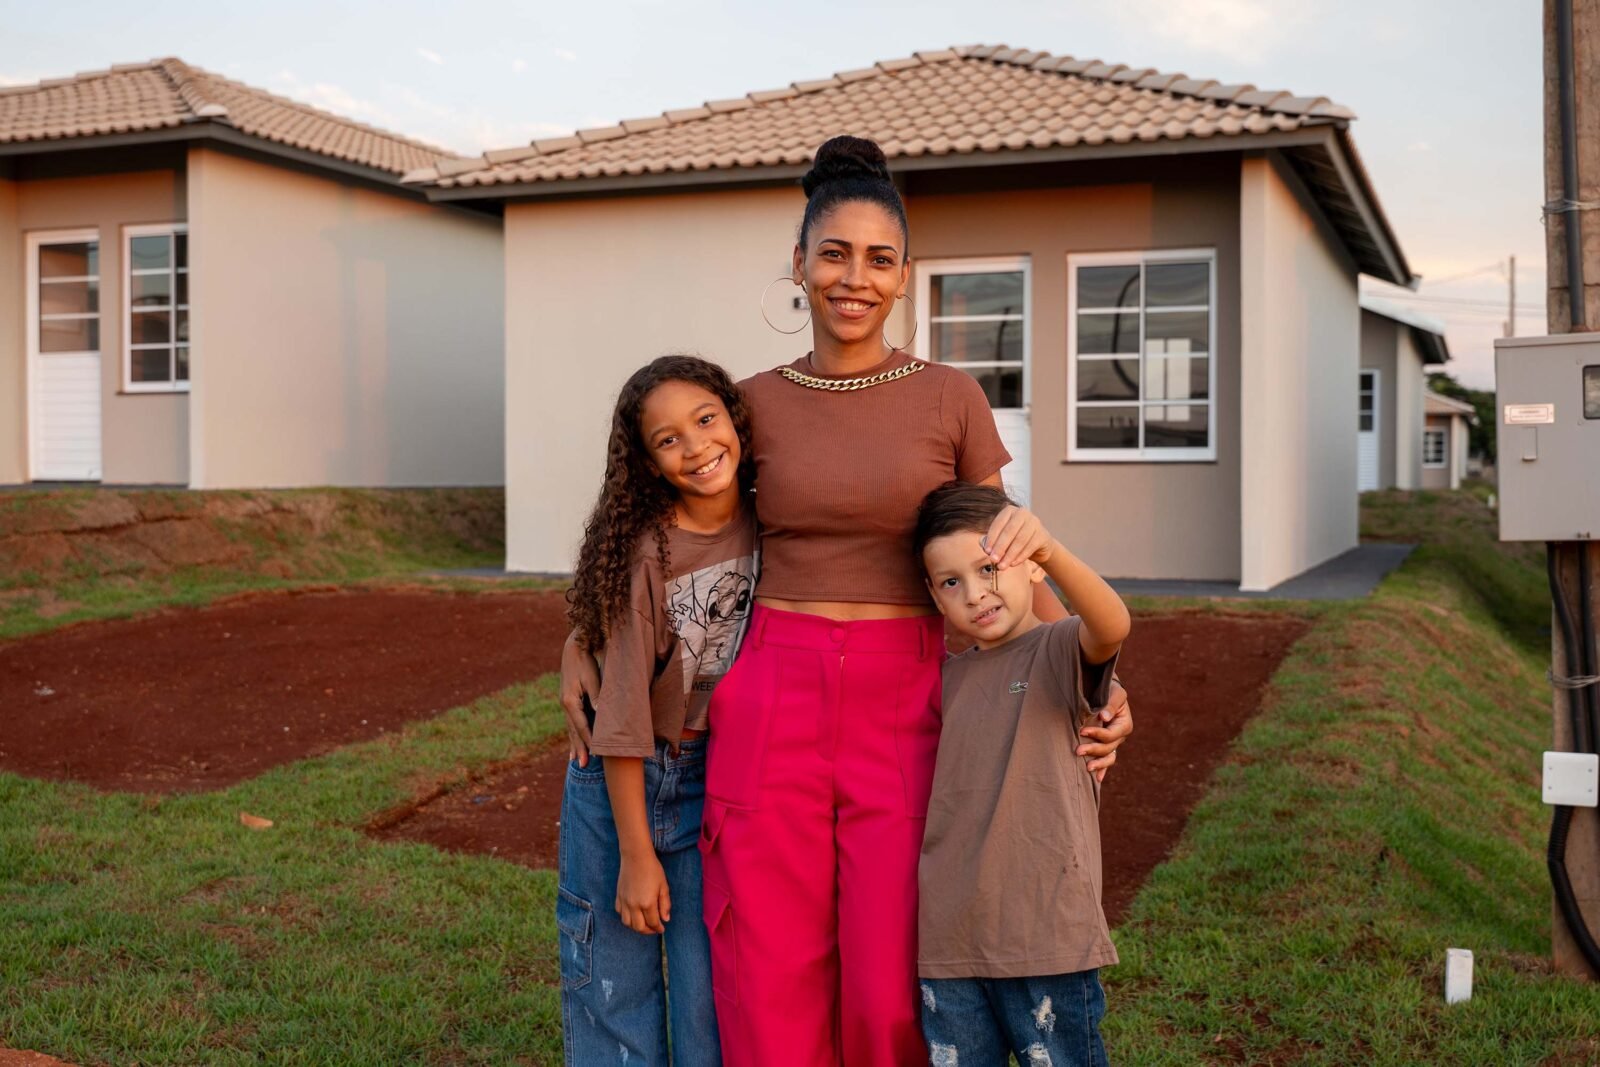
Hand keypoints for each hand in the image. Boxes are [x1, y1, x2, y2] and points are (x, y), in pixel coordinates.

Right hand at [560, 631, 599, 766]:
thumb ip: (596, 696)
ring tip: (577, 761)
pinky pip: (571, 722)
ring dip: (574, 745)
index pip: (581, 726)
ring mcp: (565, 703)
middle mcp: (565, 705)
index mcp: (570, 701)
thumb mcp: (592, 678)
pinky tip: (573, 744)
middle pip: (573, 731)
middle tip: (583, 765)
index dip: (589, 740)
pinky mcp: (569, 701)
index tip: (596, 754)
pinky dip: (573, 735)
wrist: (574, 648)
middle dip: (579, 748)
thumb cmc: (585, 661)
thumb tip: (600, 712)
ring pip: (571, 729)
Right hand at [616, 851, 670, 934]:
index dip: (658, 928)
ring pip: (627, 923)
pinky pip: (620, 913)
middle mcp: (634, 905)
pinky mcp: (618, 896)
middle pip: (639, 927)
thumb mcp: (664, 886)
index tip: (662, 928)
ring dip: (636, 926)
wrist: (636, 856)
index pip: (653, 923)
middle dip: (648, 931)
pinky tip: (633, 914)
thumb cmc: (652, 869)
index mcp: (647, 903)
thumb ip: (665, 904)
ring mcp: (624, 901)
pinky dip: (626, 917)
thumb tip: (666, 919)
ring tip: (644, 923)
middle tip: (654, 928)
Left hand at [982, 504, 1054, 571]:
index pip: (998, 523)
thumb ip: (993, 540)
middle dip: (1000, 547)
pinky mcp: (1042, 535)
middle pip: (1009, 531)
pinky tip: (1013, 564)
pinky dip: (1020, 557)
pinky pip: (1030, 547)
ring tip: (1002, 566)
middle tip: (993, 560)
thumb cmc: (1015, 540)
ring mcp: (1034, 523)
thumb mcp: (1003, 537)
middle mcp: (1023, 513)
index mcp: (1009, 510)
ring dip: (1009, 555)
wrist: (1038, 545)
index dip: (992, 538)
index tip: (987, 551)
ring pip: (1020, 540)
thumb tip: (985, 548)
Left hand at [1078, 679, 1130, 782]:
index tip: (1082, 730)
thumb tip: (1104, 717)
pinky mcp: (1106, 746)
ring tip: (1087, 768)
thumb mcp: (1115, 693)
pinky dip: (1103, 770)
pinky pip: (1106, 760)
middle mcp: (1120, 736)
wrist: (1105, 691)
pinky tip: (1097, 779)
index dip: (1097, 734)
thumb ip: (1110, 704)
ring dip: (1098, 764)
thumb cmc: (1110, 690)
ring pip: (1109, 758)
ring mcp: (1114, 743)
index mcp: (1124, 724)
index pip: (1111, 734)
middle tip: (1077, 750)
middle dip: (1093, 750)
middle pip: (1108, 748)